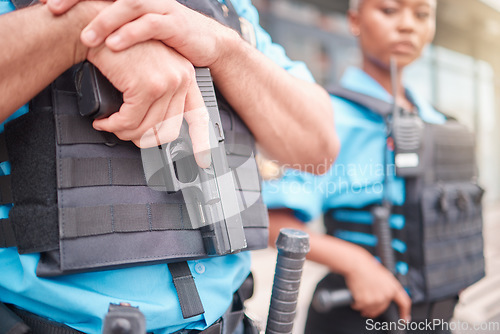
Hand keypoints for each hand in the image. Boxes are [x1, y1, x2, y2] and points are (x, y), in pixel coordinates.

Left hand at [45, 0, 234, 67]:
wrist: (208, 44)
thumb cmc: (169, 40)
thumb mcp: (139, 33)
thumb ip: (117, 30)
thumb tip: (85, 38)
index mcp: (133, 0)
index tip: (49, 2)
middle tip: (56, 10)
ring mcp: (161, 8)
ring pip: (129, 4)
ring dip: (104, 20)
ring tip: (87, 38)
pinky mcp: (175, 24)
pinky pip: (151, 25)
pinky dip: (131, 34)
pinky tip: (115, 45)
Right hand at [88, 41, 210, 167]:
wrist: (97, 26)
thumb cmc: (120, 50)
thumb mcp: (149, 72)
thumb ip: (160, 98)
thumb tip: (155, 131)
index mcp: (186, 76)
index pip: (199, 115)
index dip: (201, 142)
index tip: (202, 161)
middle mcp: (181, 79)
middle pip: (168, 130)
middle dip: (142, 138)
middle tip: (125, 133)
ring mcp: (166, 82)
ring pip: (146, 129)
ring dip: (123, 132)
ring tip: (110, 124)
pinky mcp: (146, 86)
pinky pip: (129, 121)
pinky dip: (113, 125)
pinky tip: (104, 120)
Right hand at [344, 255, 410, 320]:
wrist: (356, 264)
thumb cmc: (366, 266)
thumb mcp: (382, 275)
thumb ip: (386, 286)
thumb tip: (382, 293)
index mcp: (393, 287)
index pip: (404, 303)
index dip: (404, 313)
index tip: (404, 319)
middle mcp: (386, 294)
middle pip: (381, 309)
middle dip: (373, 310)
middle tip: (366, 308)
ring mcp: (376, 299)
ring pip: (369, 309)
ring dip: (363, 306)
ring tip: (358, 296)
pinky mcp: (365, 301)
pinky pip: (359, 307)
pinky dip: (355, 303)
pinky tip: (354, 296)